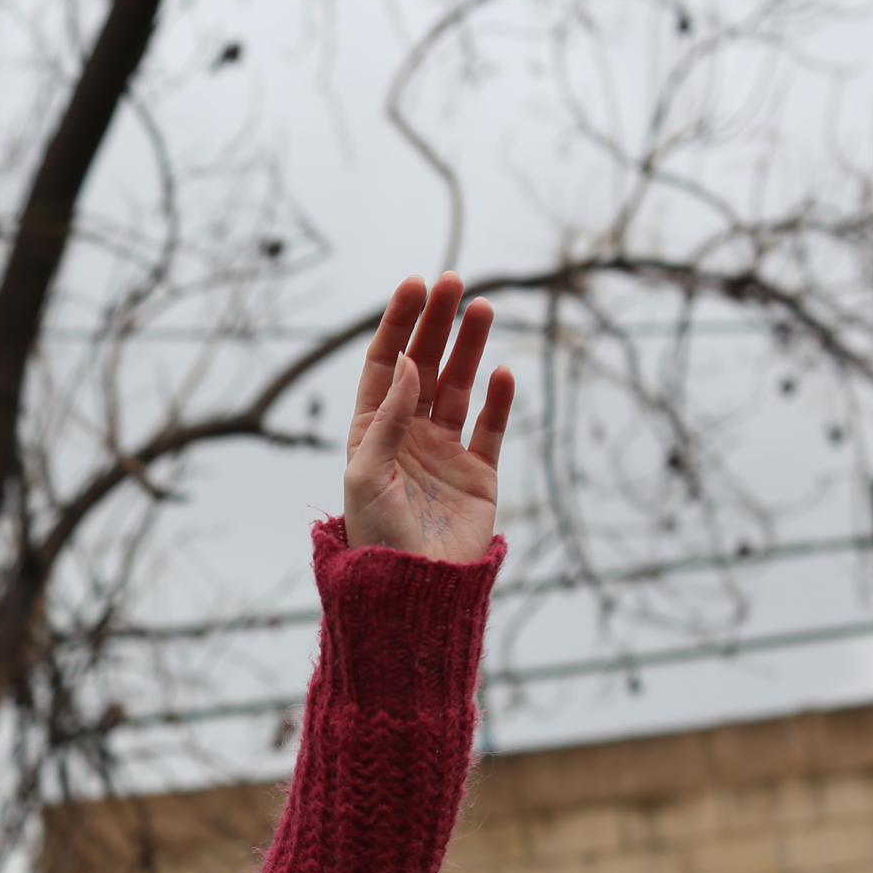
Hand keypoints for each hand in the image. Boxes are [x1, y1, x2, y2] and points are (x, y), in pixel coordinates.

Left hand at [343, 272, 514, 564]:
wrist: (413, 591)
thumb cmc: (377, 538)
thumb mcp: (368, 476)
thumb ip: (389, 421)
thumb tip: (410, 365)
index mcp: (372, 432)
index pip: (386, 366)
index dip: (398, 325)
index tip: (414, 286)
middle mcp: (408, 435)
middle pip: (425, 365)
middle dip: (437, 323)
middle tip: (452, 282)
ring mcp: (445, 451)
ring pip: (459, 385)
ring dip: (470, 347)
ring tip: (482, 307)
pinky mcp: (478, 473)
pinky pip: (491, 427)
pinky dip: (500, 399)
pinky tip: (504, 372)